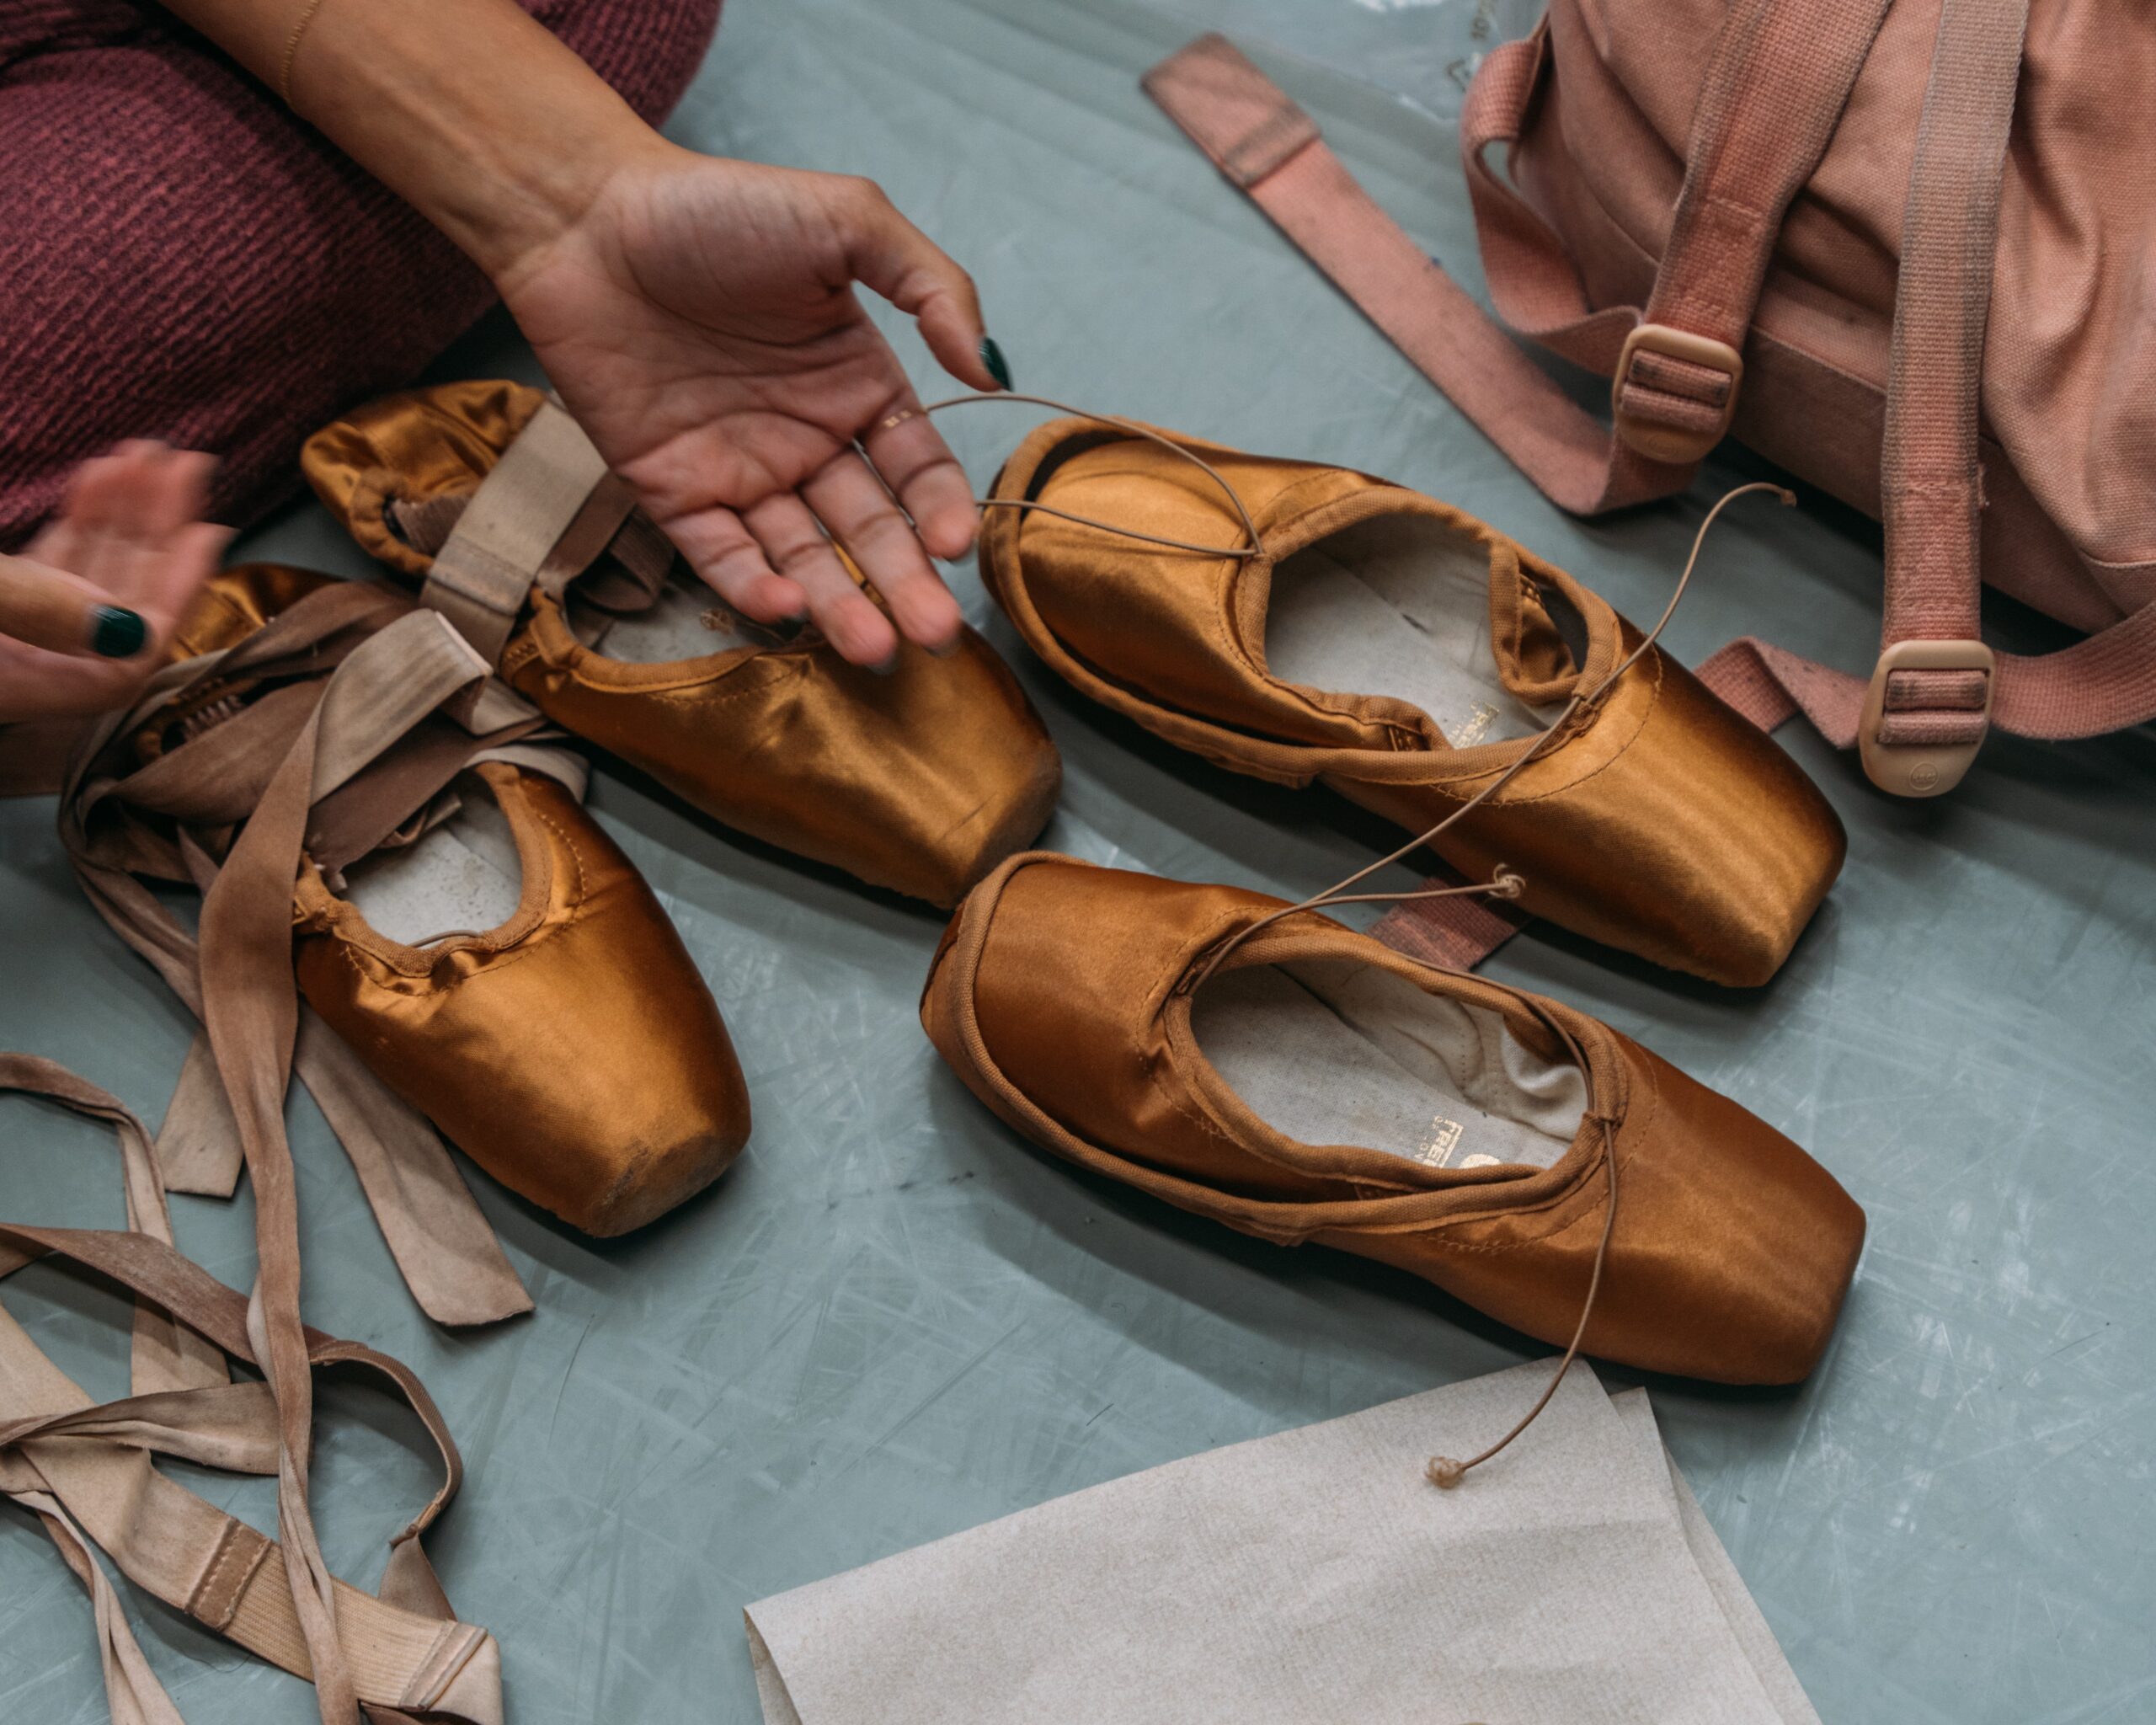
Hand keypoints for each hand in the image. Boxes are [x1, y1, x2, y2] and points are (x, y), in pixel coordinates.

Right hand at [0, 444, 228, 723]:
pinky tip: (101, 474)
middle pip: (120, 597)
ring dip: (122, 512)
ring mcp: (16, 635)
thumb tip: (127, 630)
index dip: (178, 590)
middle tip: (189, 464)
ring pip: (89, 570)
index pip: (136, 649)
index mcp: (34, 687)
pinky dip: (80, 520)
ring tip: (146, 454)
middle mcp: (35, 665)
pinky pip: (54, 561)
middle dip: (157, 529)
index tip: (208, 531)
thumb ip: (33, 610)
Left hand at [495, 149, 1003, 668]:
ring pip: (801, 556)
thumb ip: (932, 285)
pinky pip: (718, 553)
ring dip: (839, 605)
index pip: (916, 469)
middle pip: (869, 530)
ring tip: (874, 648)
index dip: (942, 511)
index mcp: (856, 384)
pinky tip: (785, 605)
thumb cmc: (717, 208)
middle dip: (904, 584)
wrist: (585, 215)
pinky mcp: (670, 491)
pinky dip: (751, 585)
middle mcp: (806, 438)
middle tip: (934, 634)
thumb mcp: (847, 221)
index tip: (959, 547)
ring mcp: (739, 471)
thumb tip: (993, 371)